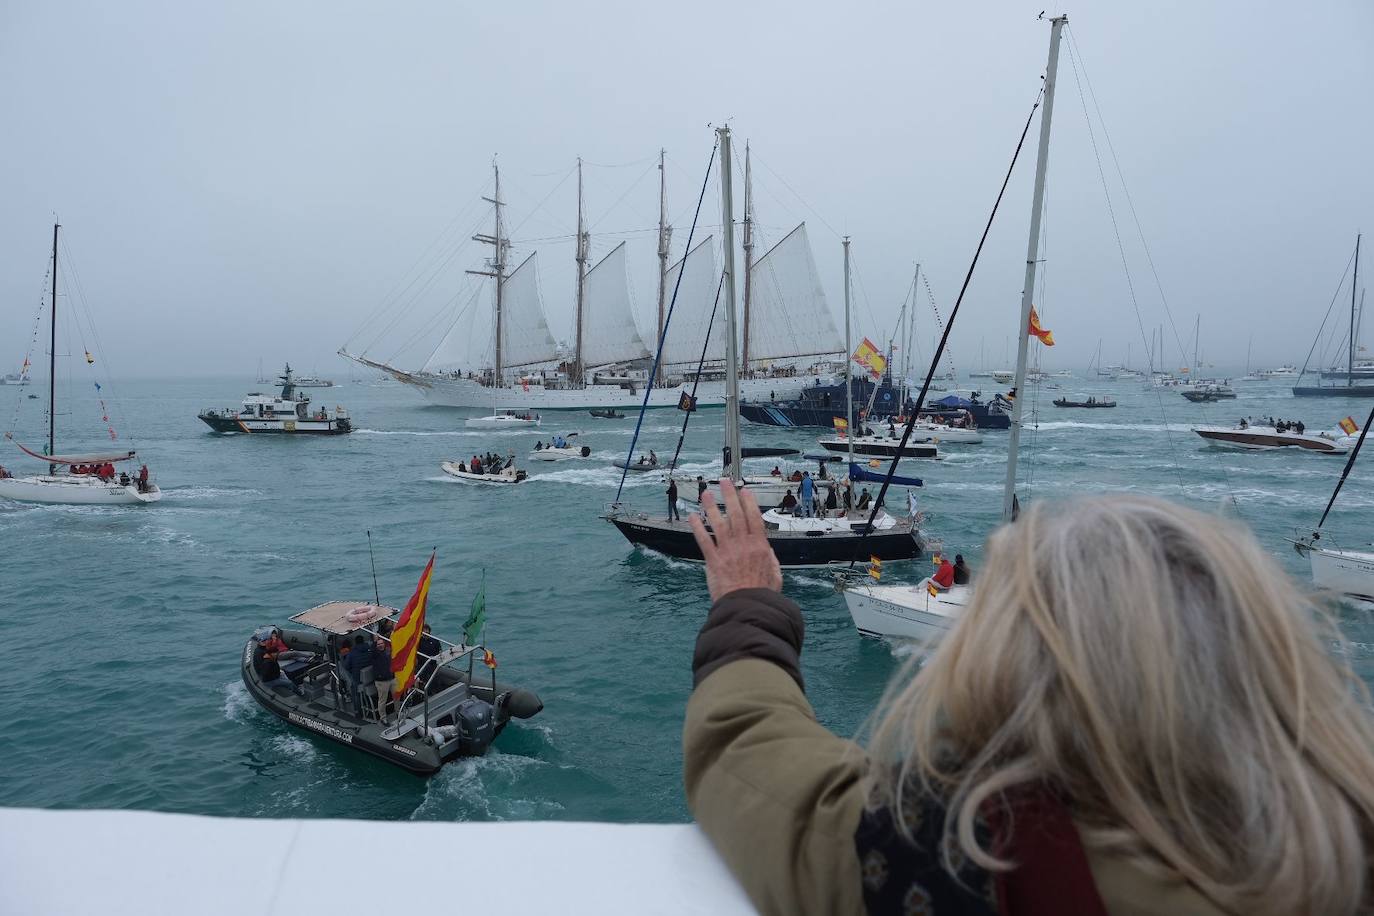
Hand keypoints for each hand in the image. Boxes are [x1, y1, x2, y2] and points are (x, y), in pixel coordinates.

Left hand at [689, 479, 781, 601]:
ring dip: (711, 507)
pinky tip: (693, 517)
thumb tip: (767, 550)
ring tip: (706, 494)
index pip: (754, 517)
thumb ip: (770, 559)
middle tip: (724, 482)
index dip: (748, 502)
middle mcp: (743, 545)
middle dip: (729, 496)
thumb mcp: (775, 574)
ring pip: (718, 523)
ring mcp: (727, 551)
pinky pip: (704, 540)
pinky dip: (697, 527)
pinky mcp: (713, 561)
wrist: (747, 607)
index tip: (744, 490)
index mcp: (760, 547)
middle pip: (736, 514)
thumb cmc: (761, 594)